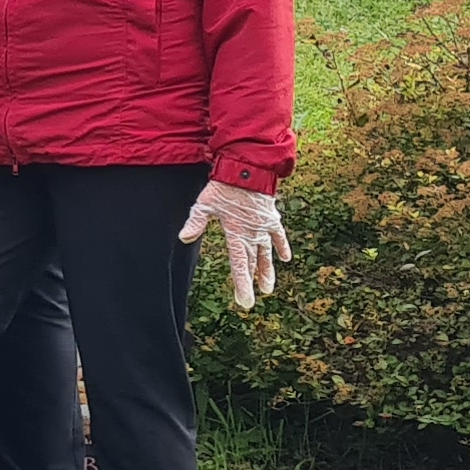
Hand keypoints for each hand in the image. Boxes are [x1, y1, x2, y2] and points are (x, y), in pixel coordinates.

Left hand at [179, 179, 290, 310]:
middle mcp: (252, 233)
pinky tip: (286, 258)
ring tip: (268, 288)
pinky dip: (282, 246)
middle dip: (251, 283)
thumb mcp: (205, 202)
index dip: (243, 283)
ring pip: (266, 253)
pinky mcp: (271, 217)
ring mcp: (264, 226)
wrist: (248, 168)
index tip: (245, 300)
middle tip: (250, 302)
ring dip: (267, 270)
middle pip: (252, 263)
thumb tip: (184, 238)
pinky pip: (278, 235)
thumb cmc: (224, 185)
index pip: (240, 264)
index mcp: (237, 232)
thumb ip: (196, 222)